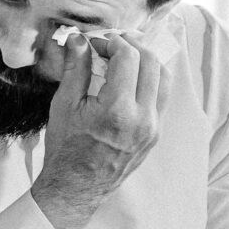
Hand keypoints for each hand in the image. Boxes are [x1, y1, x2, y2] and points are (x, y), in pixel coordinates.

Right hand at [31, 32, 169, 228]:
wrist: (76, 188)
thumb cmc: (65, 150)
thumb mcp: (64, 105)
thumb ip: (75, 68)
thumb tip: (79, 39)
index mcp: (117, 110)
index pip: (128, 57)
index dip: (111, 42)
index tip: (96, 43)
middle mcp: (142, 119)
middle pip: (151, 62)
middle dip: (131, 45)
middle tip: (111, 43)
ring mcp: (152, 128)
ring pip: (163, 78)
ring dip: (146, 61)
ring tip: (124, 58)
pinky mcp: (154, 135)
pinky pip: (161, 98)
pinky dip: (150, 80)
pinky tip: (131, 79)